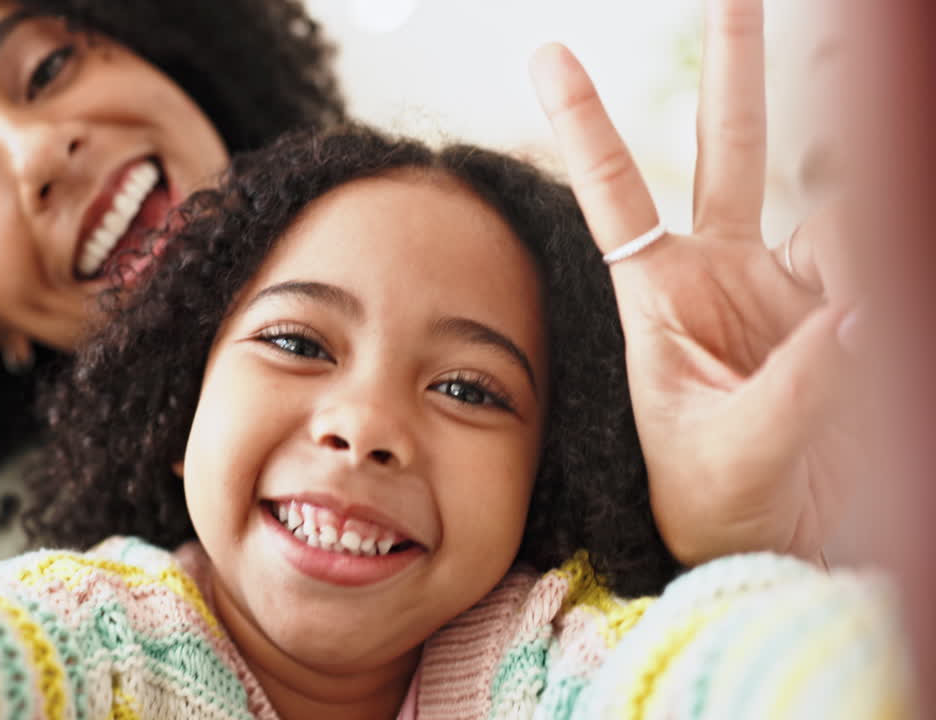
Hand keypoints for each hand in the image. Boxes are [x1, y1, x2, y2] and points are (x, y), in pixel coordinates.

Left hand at [530, 0, 862, 565]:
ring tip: (846, 340)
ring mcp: (794, 288)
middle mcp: (728, 274)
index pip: (616, 196)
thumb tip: (853, 315)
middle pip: (728, 150)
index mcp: (664, 297)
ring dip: (860, 245)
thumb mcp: (732, 452)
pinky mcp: (852, 314)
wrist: (771, 542)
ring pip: (839, 212)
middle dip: (736, 68)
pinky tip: (869, 341)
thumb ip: (795, 385)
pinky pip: (880, 272)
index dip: (587, 124)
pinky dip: (882, 287)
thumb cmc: (715, 504)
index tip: (548, 56)